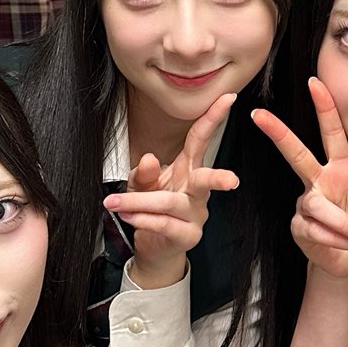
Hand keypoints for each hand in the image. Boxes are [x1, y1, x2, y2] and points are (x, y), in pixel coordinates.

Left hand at [102, 93, 239, 286]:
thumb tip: (150, 158)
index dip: (213, 118)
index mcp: (188, 169)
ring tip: (115, 203)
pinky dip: (142, 218)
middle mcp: (197, 191)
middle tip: (232, 181)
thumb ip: (143, 172)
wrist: (154, 248)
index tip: (227, 98)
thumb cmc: (151, 210)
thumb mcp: (141, 185)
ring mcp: (196, 215)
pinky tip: (129, 216)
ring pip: (171, 203)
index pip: (201, 140)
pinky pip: (164, 224)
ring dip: (139, 201)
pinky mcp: (187, 235)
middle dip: (219, 178)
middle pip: (207, 179)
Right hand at [253, 76, 347, 277]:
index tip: (315, 83)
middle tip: (258, 114)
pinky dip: (335, 239)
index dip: (324, 109)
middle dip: (279, 133)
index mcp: (341, 169)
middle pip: (296, 154)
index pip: (332, 134)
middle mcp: (319, 181)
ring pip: (316, 204)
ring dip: (340, 222)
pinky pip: (314, 229)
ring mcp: (306, 203)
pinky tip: (346, 245)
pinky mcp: (298, 225)